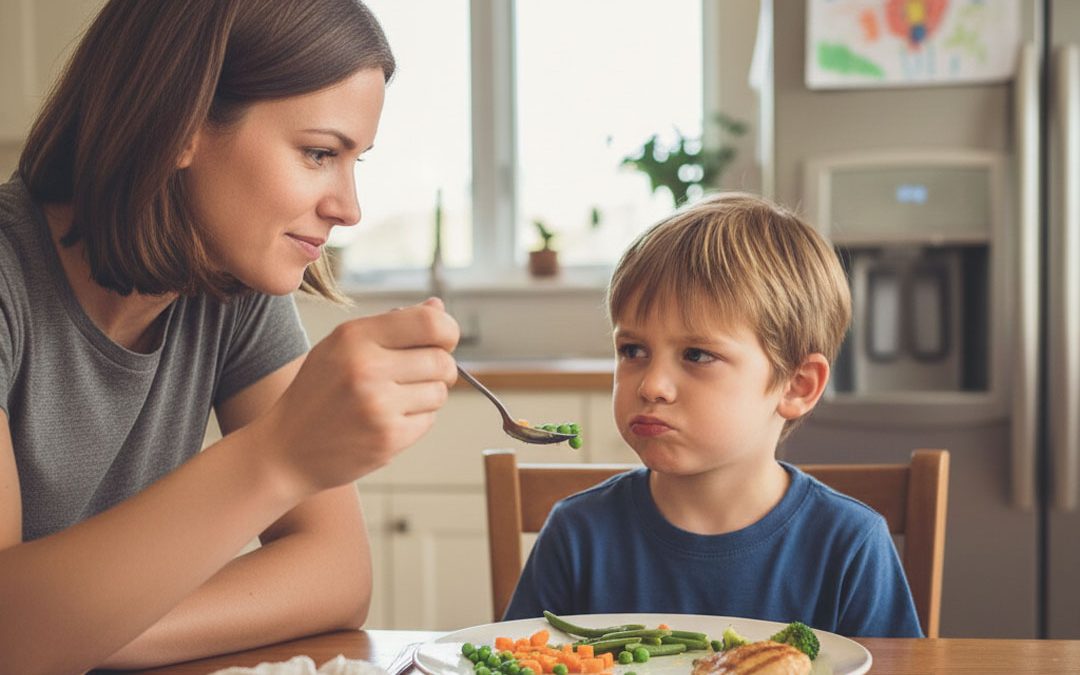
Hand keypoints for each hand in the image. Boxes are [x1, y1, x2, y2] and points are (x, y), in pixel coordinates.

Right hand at [258, 298, 458, 494]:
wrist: (286, 449)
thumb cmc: (318, 394)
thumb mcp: (342, 346)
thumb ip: (391, 325)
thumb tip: (438, 308)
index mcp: (355, 337)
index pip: (430, 323)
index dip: (448, 331)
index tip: (443, 340)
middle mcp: (367, 368)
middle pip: (441, 360)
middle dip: (440, 367)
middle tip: (420, 375)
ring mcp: (378, 405)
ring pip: (439, 392)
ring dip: (428, 395)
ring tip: (395, 399)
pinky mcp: (389, 438)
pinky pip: (429, 420)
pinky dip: (416, 420)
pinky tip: (388, 420)